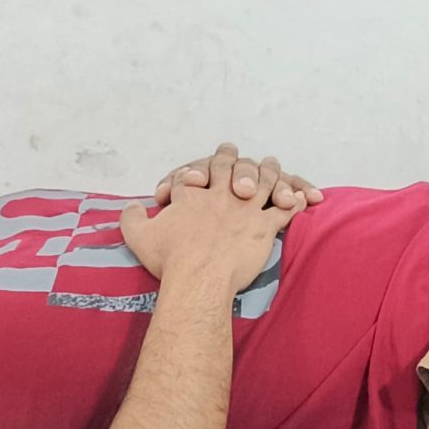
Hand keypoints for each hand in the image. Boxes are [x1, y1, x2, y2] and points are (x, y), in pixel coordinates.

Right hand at [120, 145, 298, 291]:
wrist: (198, 277)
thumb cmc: (170, 259)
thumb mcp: (139, 237)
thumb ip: (131, 218)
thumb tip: (129, 206)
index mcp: (192, 195)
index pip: (193, 173)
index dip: (196, 167)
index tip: (194, 165)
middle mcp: (220, 194)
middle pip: (229, 167)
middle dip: (231, 158)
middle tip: (234, 150)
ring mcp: (245, 208)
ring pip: (261, 181)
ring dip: (268, 172)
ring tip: (273, 164)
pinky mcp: (263, 227)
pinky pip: (283, 211)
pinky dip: (292, 203)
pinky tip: (298, 199)